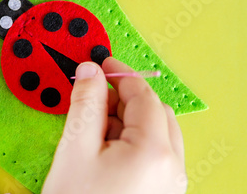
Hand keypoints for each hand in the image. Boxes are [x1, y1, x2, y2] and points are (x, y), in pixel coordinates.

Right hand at [42, 58, 186, 193]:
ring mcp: (170, 183)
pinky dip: (133, 142)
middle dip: (124, 99)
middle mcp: (171, 167)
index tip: (103, 64)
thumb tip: (90, 71)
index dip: (121, 74)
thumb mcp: (75, 148)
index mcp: (154, 151)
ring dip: (127, 121)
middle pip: (154, 112)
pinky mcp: (162, 193)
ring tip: (95, 130)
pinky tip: (106, 151)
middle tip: (94, 98)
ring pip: (156, 133)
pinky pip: (154, 155)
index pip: (143, 95)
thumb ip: (85, 103)